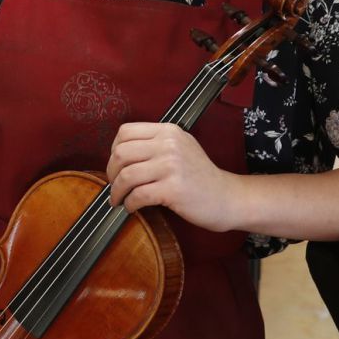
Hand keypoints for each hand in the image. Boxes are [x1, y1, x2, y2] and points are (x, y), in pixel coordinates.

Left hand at [106, 122, 245, 230]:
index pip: (125, 132)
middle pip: (121, 154)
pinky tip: (133, 207)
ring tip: (119, 199)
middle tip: (114, 185)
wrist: (227, 197)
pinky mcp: (174, 189)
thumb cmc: (200, 177)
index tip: (116, 165)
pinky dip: (130, 203)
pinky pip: (138, 195)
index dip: (113, 150)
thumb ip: (154, 144)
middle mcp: (169, 145)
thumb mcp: (180, 147)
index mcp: (168, 132)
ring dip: (117, 192)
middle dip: (111, 173)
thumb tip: (118, 154)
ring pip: (126, 176)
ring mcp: (172, 166)